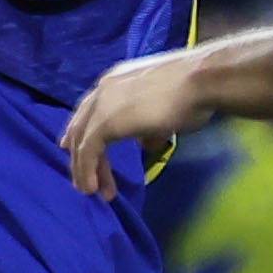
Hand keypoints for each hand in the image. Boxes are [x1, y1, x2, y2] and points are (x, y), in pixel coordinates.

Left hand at [59, 50, 214, 199]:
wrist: (200, 81)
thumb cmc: (194, 93)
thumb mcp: (165, 112)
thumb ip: (149, 128)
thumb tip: (144, 144)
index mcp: (116, 81)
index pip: (91, 108)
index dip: (82, 130)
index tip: (72, 148)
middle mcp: (104, 89)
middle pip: (82, 125)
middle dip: (80, 154)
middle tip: (82, 178)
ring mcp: (102, 104)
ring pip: (82, 140)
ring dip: (83, 168)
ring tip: (89, 190)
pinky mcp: (104, 122)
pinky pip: (87, 151)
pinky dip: (87, 170)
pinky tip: (92, 187)